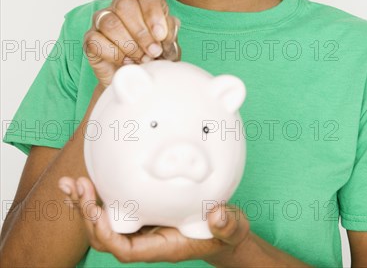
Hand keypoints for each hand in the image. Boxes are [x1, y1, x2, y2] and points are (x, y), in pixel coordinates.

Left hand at [58, 176, 250, 265]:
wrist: (221, 230)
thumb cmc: (224, 230)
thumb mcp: (231, 227)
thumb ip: (226, 223)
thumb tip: (218, 216)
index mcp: (162, 245)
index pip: (126, 249)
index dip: (108, 235)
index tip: (99, 213)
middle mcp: (145, 239)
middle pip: (105, 235)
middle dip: (87, 214)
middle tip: (79, 186)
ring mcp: (140, 226)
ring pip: (103, 223)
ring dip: (84, 204)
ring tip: (69, 184)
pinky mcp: (140, 212)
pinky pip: (111, 209)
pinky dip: (95, 197)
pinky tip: (84, 183)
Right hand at [84, 0, 180, 86]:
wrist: (136, 81)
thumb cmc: (152, 59)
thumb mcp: (168, 46)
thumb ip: (169, 35)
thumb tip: (163, 33)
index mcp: (143, 4)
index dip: (155, 17)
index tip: (161, 36)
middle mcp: (120, 8)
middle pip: (125, 5)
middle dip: (141, 32)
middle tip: (152, 52)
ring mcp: (102, 21)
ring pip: (110, 23)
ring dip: (129, 45)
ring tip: (140, 59)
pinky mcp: (90, 39)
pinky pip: (96, 41)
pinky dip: (114, 54)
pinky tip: (125, 62)